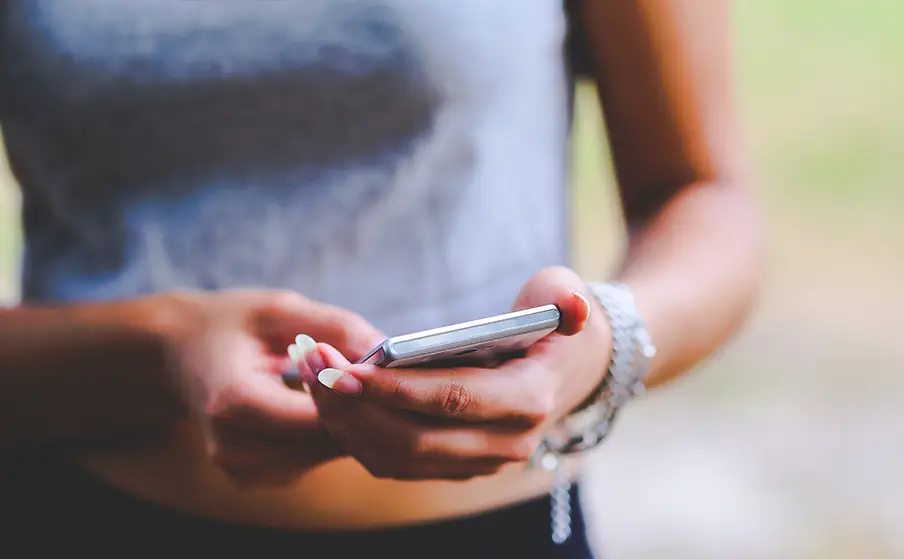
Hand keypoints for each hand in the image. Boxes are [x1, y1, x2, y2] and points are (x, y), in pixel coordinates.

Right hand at [159, 289, 383, 486]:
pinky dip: (331, 431)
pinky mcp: (255, 478)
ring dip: (352, 423)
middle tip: (392, 378)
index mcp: (234, 403)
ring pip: (326, 454)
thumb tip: (390, 350)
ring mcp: (243, 470)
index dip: (360, 396)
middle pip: (326, 441)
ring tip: (364, 384)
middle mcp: (234, 448)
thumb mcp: (279, 308)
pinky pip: (314, 458)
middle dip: (364, 410)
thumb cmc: (230, 324)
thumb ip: (335, 327)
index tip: (391, 371)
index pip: (319, 417)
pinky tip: (336, 402)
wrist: (177, 354)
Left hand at [297, 267, 610, 481]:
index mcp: (529, 401)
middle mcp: (506, 445)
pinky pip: (394, 462)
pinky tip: (328, 397)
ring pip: (397, 459)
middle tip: (311, 366)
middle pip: (413, 440)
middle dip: (354, 406)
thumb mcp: (565, 293)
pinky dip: (356, 433)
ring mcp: (479, 462)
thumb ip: (564, 296)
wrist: (568, 368)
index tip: (342, 370)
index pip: (453, 401)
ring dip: (345, 422)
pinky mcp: (454, 467)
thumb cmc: (554, 322)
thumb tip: (569, 305)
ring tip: (309, 376)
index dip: (394, 390)